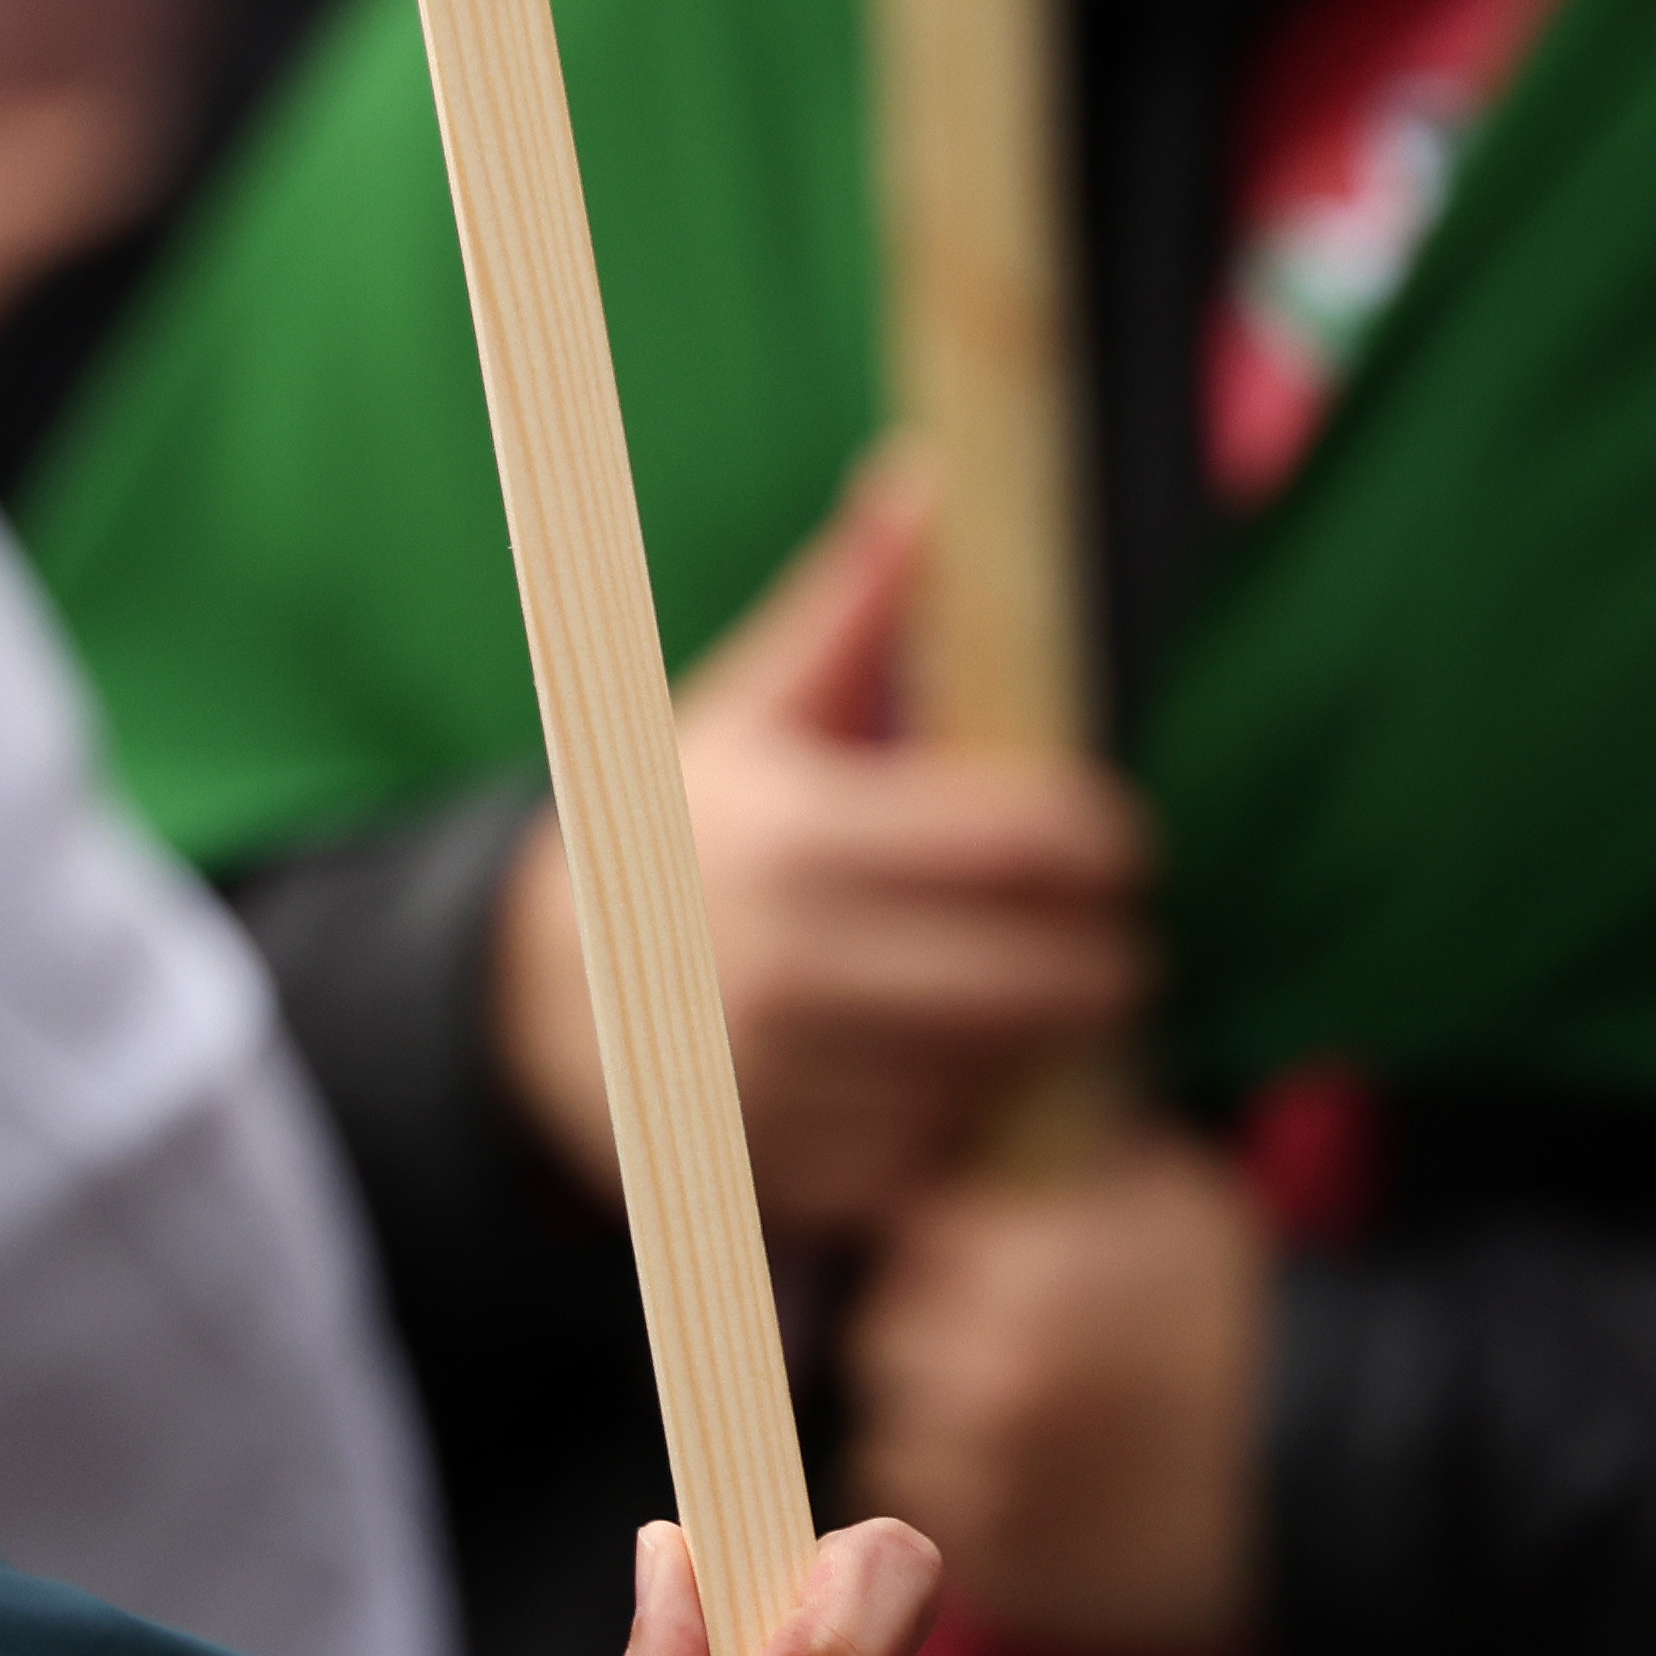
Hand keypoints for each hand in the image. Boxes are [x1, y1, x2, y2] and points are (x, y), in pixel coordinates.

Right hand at [492, 457, 1154, 1229]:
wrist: (534, 997)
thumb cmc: (673, 832)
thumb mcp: (743, 709)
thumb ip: (852, 606)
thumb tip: (930, 478)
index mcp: (793, 832)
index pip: (1025, 843)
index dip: (1104, 843)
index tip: (1121, 843)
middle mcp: (788, 963)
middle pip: (1040, 977)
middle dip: (1104, 956)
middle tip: (1117, 938)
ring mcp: (788, 1083)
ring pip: (1001, 1072)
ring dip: (1045, 1045)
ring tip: (1048, 1000)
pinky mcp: (789, 1177)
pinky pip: (940, 1154)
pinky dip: (966, 1119)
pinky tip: (959, 1072)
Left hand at [847, 1127, 1270, 1655]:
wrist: (1347, 1476)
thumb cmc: (1250, 1318)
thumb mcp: (1157, 1193)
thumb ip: (1046, 1171)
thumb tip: (967, 1149)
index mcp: (1014, 1278)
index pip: (918, 1245)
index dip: (954, 1253)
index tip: (991, 1269)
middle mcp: (983, 1386)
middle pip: (889, 1342)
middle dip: (932, 1336)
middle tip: (1001, 1350)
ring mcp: (991, 1492)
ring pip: (897, 1442)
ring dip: (937, 1427)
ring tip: (1019, 1425)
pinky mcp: (1011, 1580)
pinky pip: (942, 1531)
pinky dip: (974, 1507)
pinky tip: (1038, 1488)